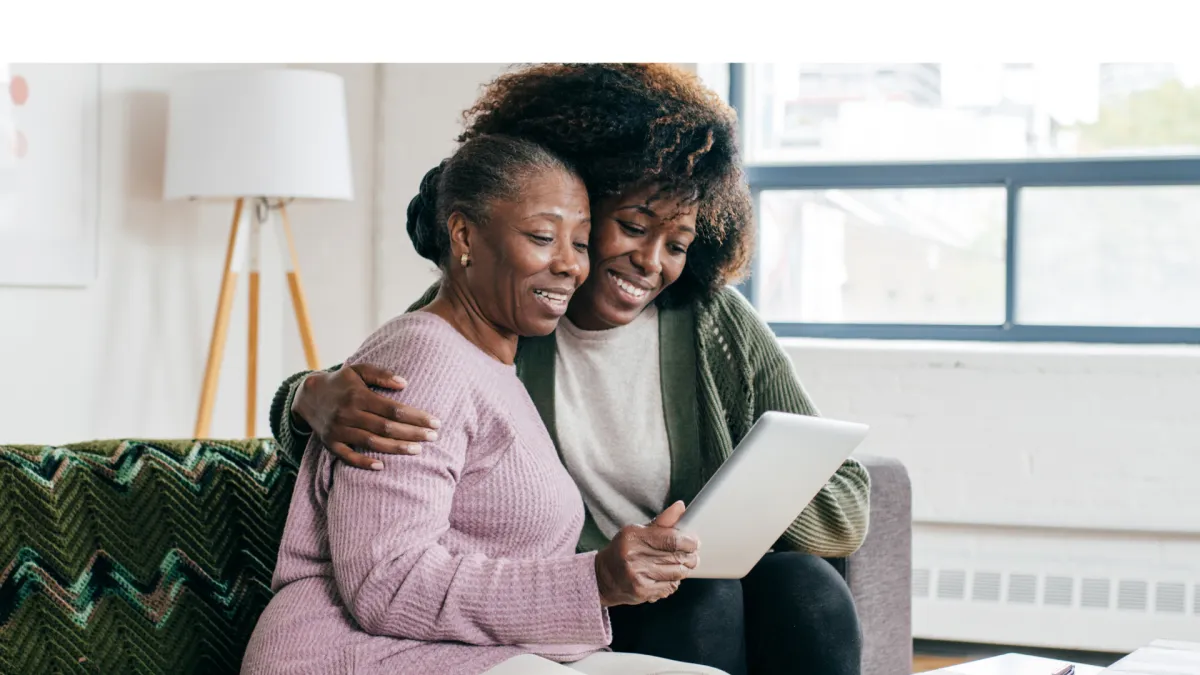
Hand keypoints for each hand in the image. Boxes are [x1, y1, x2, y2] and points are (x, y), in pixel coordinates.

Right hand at [291, 364, 440, 470]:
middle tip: (434, 437)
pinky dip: (363, 462)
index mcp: (358, 395)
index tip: (435, 422)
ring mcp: (338, 430)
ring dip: (396, 448)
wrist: (308, 395)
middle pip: (386, 427)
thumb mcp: (358, 370)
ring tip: (417, 450)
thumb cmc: (341, 382)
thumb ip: (381, 374)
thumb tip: (405, 383)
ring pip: (371, 442)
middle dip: (412, 433)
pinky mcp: (330, 443)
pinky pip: (347, 456)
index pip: (393, 409)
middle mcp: (348, 413)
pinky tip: (382, 466)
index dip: (416, 416)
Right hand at [594, 501, 699, 606]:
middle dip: (690, 556)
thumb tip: (681, 506)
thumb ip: (662, 522)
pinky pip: (670, 586)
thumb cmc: (624, 550)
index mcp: (633, 536)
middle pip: (676, 557)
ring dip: (684, 569)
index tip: (694, 542)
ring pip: (677, 573)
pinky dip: (674, 581)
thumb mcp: (638, 532)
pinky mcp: (642, 591)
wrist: (603, 577)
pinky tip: (666, 577)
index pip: (671, 539)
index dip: (688, 541)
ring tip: (680, 565)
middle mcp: (633, 556)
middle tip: (693, 555)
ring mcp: (637, 576)